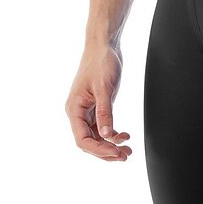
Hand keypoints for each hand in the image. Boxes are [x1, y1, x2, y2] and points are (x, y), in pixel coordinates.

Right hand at [65, 43, 131, 161]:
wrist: (104, 47)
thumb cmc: (101, 63)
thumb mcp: (104, 89)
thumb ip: (105, 113)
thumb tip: (107, 135)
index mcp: (74, 109)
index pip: (82, 140)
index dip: (99, 150)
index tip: (116, 152)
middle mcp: (78, 112)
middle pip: (89, 142)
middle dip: (106, 151)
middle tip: (125, 156)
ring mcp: (88, 111)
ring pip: (97, 137)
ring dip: (112, 145)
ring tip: (128, 150)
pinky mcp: (97, 107)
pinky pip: (103, 127)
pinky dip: (113, 134)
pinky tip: (125, 136)